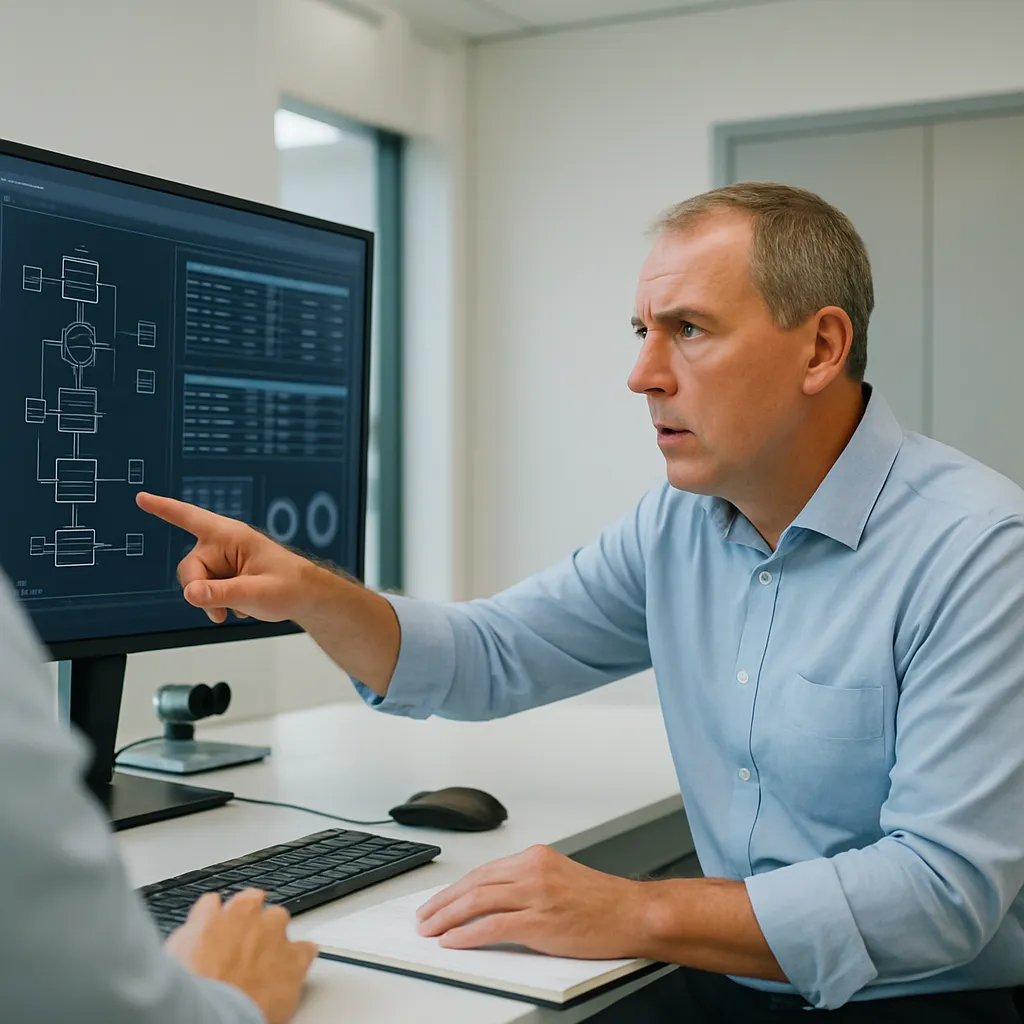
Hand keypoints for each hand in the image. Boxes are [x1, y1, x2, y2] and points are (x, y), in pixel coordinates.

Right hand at [136, 492, 315, 623]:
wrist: (305, 597)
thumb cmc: (290, 586)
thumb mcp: (256, 592)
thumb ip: (222, 593)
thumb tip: (191, 593)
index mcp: (231, 536)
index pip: (191, 518)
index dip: (164, 508)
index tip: (142, 498)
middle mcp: (223, 545)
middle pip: (189, 568)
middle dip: (200, 591)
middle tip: (222, 610)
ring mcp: (223, 561)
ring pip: (196, 583)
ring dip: (211, 600)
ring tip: (239, 606)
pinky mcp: (224, 575)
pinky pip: (206, 591)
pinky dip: (219, 602)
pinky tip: (240, 605)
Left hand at [165, 890, 316, 1023]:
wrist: (208, 1013)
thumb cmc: (242, 1015)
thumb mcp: (279, 1009)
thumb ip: (286, 985)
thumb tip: (279, 991)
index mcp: (293, 957)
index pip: (304, 949)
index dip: (290, 955)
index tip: (281, 963)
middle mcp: (271, 928)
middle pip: (276, 918)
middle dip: (265, 931)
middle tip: (249, 954)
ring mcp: (240, 917)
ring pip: (247, 900)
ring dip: (241, 912)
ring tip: (230, 927)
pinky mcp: (208, 916)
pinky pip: (210, 904)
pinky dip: (206, 912)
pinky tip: (203, 922)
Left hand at [416, 845, 649, 958]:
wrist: (633, 913)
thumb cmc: (602, 902)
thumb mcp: (559, 877)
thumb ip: (528, 882)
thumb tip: (493, 900)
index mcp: (535, 857)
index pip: (483, 871)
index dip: (455, 888)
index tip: (438, 901)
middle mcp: (533, 869)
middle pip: (474, 883)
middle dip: (443, 902)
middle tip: (424, 917)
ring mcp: (536, 894)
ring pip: (478, 901)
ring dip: (447, 917)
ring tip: (430, 930)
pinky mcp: (541, 921)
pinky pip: (493, 926)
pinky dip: (467, 934)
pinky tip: (452, 942)